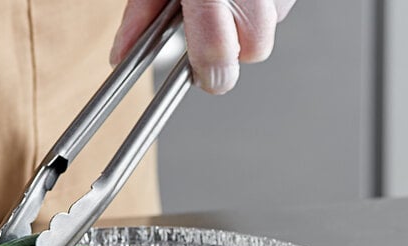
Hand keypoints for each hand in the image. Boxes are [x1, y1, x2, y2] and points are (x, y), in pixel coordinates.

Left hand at [110, 0, 295, 94]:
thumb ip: (141, 12)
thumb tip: (123, 56)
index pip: (216, 54)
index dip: (208, 72)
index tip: (200, 75)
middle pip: (255, 49)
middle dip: (233, 49)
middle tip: (211, 30)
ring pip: (272, 25)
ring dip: (250, 22)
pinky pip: (284, 3)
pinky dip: (264, 0)